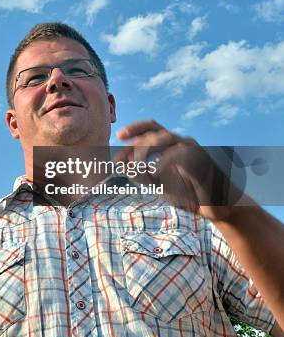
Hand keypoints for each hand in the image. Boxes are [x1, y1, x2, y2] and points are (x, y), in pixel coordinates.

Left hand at [115, 119, 240, 221]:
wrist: (217, 207)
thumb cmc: (188, 193)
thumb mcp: (158, 185)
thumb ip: (141, 175)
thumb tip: (122, 165)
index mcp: (171, 145)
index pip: (150, 128)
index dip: (133, 130)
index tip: (118, 137)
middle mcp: (182, 142)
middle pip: (155, 130)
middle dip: (135, 142)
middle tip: (123, 158)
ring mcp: (193, 149)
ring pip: (166, 138)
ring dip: (146, 149)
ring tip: (137, 165)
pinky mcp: (202, 161)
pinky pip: (181, 154)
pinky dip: (164, 161)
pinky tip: (155, 172)